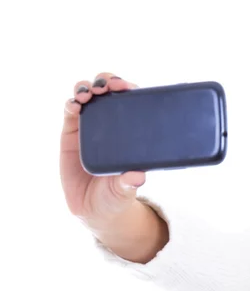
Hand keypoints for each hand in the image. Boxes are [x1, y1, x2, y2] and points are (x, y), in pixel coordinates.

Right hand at [60, 72, 144, 222]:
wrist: (94, 209)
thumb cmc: (116, 196)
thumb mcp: (124, 190)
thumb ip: (129, 183)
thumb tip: (138, 176)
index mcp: (130, 132)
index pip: (131, 102)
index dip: (129, 89)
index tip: (127, 87)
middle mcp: (111, 125)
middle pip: (108, 92)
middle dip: (108, 81)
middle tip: (108, 86)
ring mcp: (90, 127)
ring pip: (88, 96)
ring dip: (87, 88)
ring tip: (89, 93)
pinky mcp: (71, 133)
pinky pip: (70, 111)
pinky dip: (71, 103)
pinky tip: (75, 104)